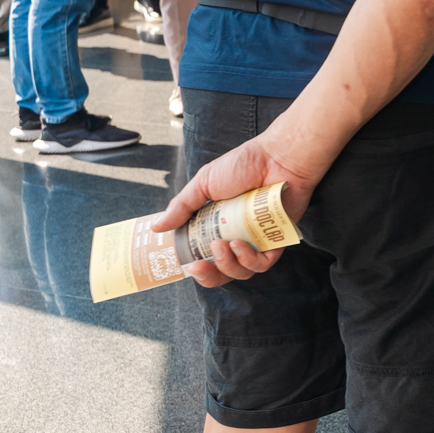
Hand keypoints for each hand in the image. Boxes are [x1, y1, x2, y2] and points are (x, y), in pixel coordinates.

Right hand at [153, 128, 327, 286]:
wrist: (277, 156)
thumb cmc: (244, 165)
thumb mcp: (205, 182)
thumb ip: (182, 206)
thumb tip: (156, 228)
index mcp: (218, 226)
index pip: (203, 255)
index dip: (194, 266)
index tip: (184, 265)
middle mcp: (238, 237)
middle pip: (221, 271)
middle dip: (208, 276)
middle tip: (198, 266)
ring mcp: (258, 240)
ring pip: (241, 272)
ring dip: (227, 265)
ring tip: (221, 246)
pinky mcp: (277, 241)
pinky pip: (263, 264)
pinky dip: (249, 260)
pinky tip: (239, 246)